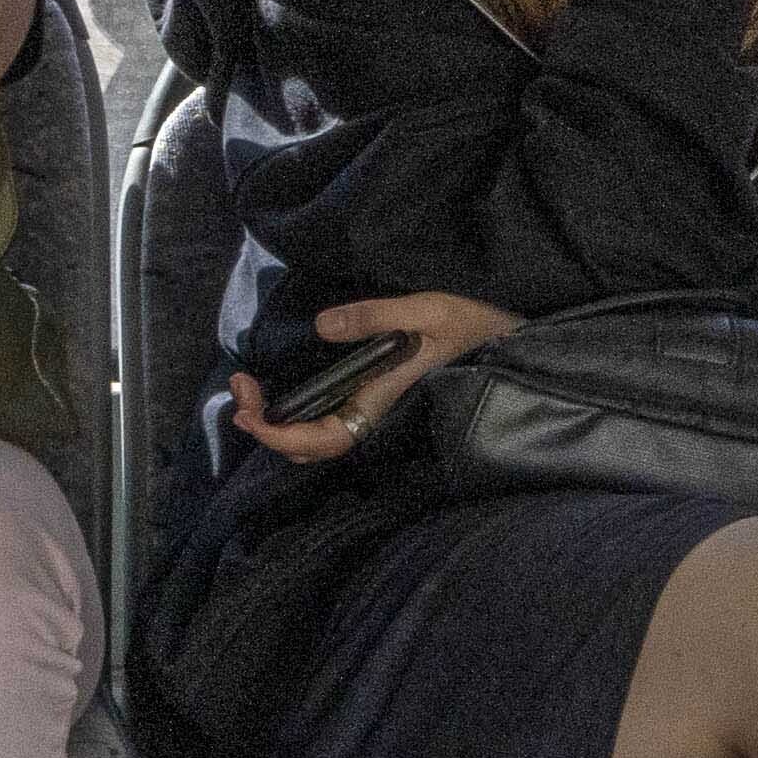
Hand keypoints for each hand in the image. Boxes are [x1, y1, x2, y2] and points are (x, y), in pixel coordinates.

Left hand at [227, 290, 515, 463]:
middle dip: (267, 427)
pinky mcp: (380, 396)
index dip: (279, 436)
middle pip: (312, 447)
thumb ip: (376, 316)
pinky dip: (299, 412)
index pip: (322, 439)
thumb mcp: (430, 310)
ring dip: (280, 421)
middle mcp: (377, 413)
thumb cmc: (480, 329)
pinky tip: (284, 388)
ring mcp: (378, 408)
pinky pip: (331, 418)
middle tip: (239, 389)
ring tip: (251, 391)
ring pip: (319, 437)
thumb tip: (321, 324)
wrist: (518, 343)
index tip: (248, 409)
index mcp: (385, 401)